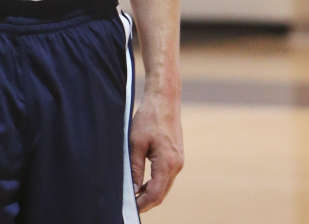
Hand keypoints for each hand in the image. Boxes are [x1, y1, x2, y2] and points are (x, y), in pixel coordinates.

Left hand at [130, 88, 183, 211]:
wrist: (164, 99)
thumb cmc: (149, 117)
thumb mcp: (136, 142)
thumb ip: (135, 167)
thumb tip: (133, 189)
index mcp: (168, 163)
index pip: (156, 194)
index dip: (143, 204)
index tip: (130, 208)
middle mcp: (176, 165)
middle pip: (162, 192)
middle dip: (146, 201)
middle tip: (130, 205)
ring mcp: (178, 161)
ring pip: (164, 185)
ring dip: (150, 192)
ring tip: (134, 196)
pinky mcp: (176, 156)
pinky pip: (166, 176)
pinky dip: (155, 183)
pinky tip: (143, 183)